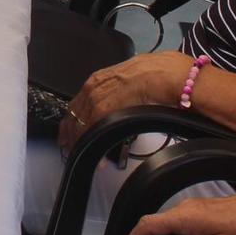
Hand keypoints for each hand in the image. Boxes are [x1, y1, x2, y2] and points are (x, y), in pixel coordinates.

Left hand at [59, 50, 191, 148]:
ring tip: (88, 158)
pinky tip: (101, 160)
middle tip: (73, 149)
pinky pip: (92, 131)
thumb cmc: (158, 74)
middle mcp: (93, 87)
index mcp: (99, 78)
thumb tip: (126, 100)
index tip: (69, 133)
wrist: (166, 74)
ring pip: (80, 125)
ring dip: (83, 144)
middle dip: (72, 135)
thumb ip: (122, 89)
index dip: (72, 121)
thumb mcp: (132, 79)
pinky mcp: (103, 110)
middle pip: (73, 116)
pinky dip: (95, 146)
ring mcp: (96, 98)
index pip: (77, 103)